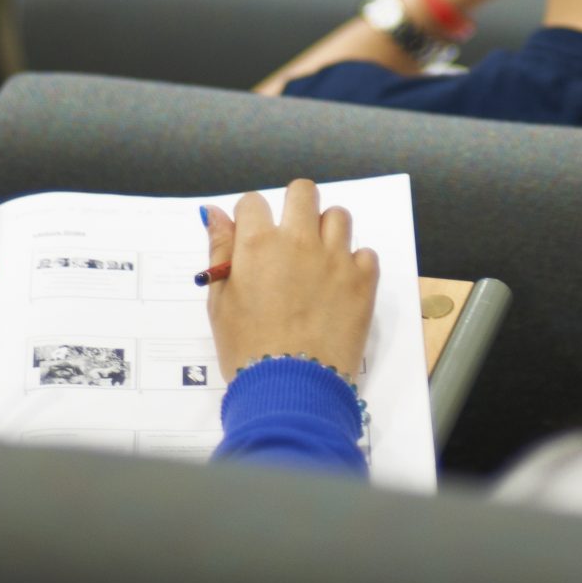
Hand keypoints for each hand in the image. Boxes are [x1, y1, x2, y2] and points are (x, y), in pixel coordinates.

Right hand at [202, 180, 378, 381]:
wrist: (292, 390)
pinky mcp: (364, 280)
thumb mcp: (220, 303)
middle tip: (290, 238)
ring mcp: (336, 258)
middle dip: (294, 207)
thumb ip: (220, 252)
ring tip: (317, 261)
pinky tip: (339, 287)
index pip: (253, 202)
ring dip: (327, 231)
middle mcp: (300, 241)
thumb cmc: (247, 350)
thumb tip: (216, 213)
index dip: (250, 218)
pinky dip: (354, 264)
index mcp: (259, 244)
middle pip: (303, 191)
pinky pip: (365, 253)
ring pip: (338, 216)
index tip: (253, 238)